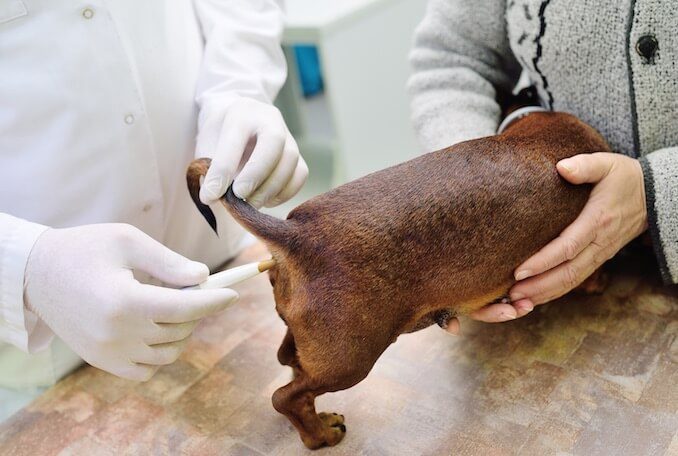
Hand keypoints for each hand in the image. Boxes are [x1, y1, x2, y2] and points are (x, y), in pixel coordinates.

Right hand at [24, 224, 237, 380]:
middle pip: (180, 328)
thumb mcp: (128, 241)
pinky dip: (160, 352)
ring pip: (168, 352)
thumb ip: (169, 262)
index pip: (185, 308)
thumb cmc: (84, 248)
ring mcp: (108, 353)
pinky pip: (147, 368)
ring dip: (180, 330)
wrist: (36, 274)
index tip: (233, 294)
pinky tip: (153, 328)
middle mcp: (116, 334)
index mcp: (124, 302)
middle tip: (191, 287)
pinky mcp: (101, 361)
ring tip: (169, 304)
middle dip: (196, 308)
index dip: (214, 301)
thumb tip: (203, 277)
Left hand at [196, 97, 307, 207]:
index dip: (223, 171)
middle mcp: (270, 119)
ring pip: (290, 162)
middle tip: (239, 196)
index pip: (235, 140)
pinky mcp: (298, 155)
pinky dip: (283, 193)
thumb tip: (215, 198)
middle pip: (274, 143)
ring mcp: (289, 137)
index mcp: (241, 112)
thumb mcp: (206, 147)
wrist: (236, 127)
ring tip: (249, 203)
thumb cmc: (218, 138)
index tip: (211, 195)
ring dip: (269, 189)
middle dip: (256, 174)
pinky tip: (265, 200)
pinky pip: (299, 175)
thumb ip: (210, 170)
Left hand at [442, 152, 646, 334]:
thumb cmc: (623, 177)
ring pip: (571, 281)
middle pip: (567, 272)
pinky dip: (554, 291)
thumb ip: (585, 166)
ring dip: (544, 293)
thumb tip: (562, 168)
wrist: (653, 194)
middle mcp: (600, 242)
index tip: (519, 271)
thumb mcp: (607, 164)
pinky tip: (534, 297)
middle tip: (510, 295)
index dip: (543, 261)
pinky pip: (575, 279)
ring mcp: (600, 253)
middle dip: (538, 286)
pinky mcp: (598, 257)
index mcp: (598, 220)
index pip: (567, 247)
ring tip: (516, 300)